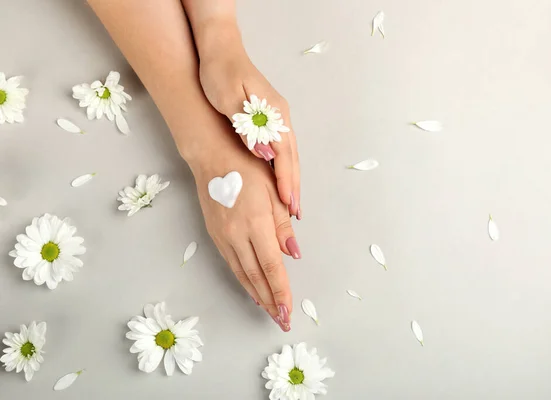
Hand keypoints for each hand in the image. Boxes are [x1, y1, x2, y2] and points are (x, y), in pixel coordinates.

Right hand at [185, 115, 300, 331]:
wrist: (212, 157)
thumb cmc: (247, 168)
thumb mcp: (273, 193)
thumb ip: (283, 227)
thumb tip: (293, 254)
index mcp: (256, 223)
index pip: (272, 266)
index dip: (280, 291)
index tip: (288, 310)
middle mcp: (238, 235)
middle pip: (256, 277)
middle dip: (270, 301)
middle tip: (282, 321)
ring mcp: (223, 237)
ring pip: (242, 274)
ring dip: (257, 295)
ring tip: (270, 312)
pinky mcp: (215, 236)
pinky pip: (232, 264)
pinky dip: (244, 281)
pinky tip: (252, 289)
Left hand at [196, 23, 300, 219]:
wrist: (219, 48)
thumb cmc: (220, 72)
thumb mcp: (229, 99)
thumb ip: (247, 127)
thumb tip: (266, 155)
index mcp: (273, 114)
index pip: (284, 155)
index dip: (286, 181)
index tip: (288, 204)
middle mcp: (280, 117)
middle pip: (292, 158)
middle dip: (294, 186)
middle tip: (295, 213)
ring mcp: (276, 117)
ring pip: (289, 155)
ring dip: (291, 179)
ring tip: (291, 204)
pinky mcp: (269, 117)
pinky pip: (281, 149)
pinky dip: (283, 167)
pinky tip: (280, 179)